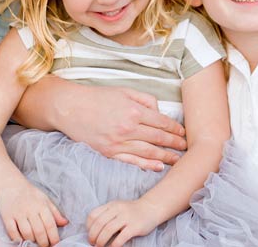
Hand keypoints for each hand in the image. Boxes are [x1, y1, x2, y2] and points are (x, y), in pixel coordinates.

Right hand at [0, 180, 67, 246]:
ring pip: (26, 233)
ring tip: (35, 243)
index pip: (50, 224)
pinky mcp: (7, 217)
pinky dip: (18, 239)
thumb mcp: (45, 199)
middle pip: (39, 230)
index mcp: (41, 205)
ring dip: (32, 241)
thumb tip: (65, 223)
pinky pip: (12, 232)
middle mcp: (30, 209)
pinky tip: (22, 240)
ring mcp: (18, 213)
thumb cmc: (30, 194)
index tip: (55, 244)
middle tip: (46, 246)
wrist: (11, 185)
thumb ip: (55, 212)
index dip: (54, 237)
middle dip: (44, 242)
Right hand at [53, 83, 186, 170]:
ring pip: (149, 152)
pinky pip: (132, 161)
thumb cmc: (98, 97)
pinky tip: (158, 166)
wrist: (70, 108)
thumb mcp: (124, 91)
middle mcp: (128, 128)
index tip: (183, 132)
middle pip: (159, 138)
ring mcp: (118, 142)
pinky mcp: (109, 152)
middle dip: (175, 143)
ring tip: (178, 160)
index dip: (175, 129)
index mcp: (134, 110)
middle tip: (186, 147)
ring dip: (166, 156)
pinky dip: (147, 164)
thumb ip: (145, 99)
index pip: (162, 122)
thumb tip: (159, 110)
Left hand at [87, 198, 162, 246]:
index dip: (89, 227)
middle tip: (93, 243)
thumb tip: (93, 231)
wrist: (151, 208)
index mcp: (111, 205)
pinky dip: (113, 245)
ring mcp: (127, 217)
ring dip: (101, 241)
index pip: (93, 215)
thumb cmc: (131, 211)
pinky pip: (121, 238)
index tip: (90, 234)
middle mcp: (118, 209)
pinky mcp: (135, 227)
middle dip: (93, 236)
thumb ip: (107, 215)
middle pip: (99, 224)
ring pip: (108, 230)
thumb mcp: (117, 208)